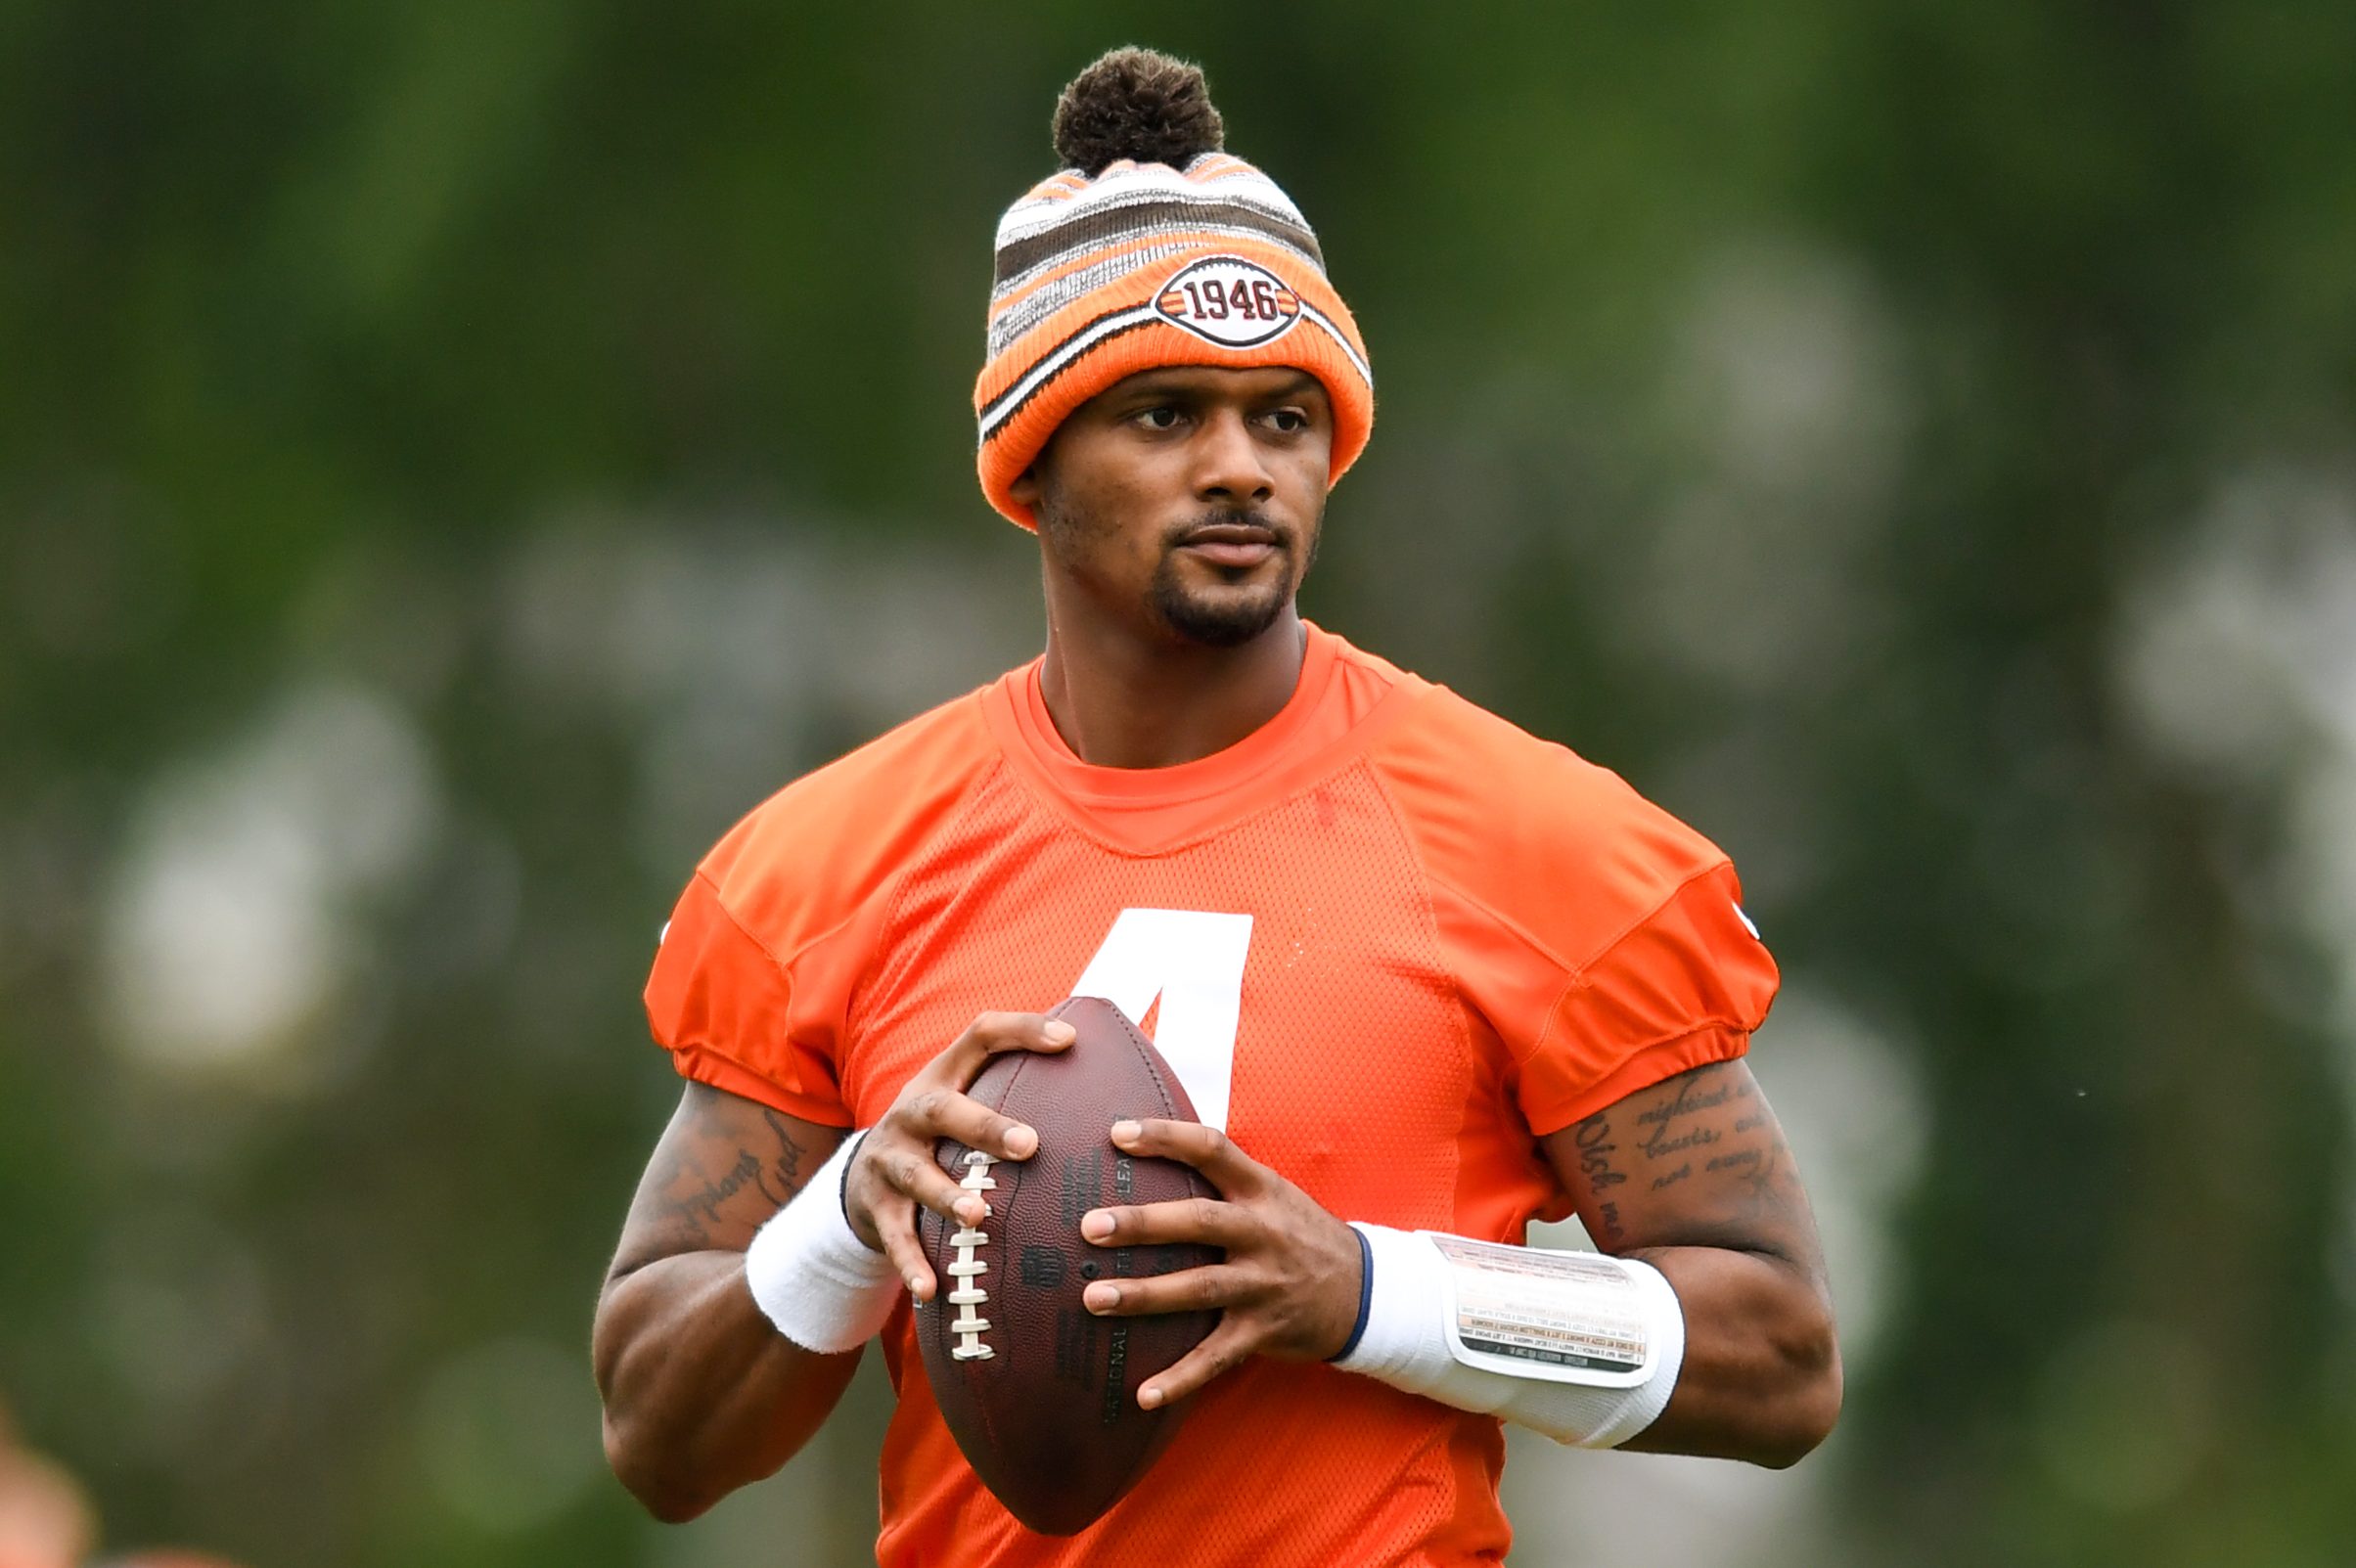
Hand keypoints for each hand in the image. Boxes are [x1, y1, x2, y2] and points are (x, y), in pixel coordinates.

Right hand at [844, 1011, 1075, 1301]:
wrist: (863, 1174)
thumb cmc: (943, 1134)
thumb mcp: (965, 1096)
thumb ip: (1019, 1081)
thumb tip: (1106, 1059)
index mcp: (943, 1076)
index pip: (981, 1036)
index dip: (1023, 1031)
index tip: (1070, 1040)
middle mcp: (912, 1111)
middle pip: (943, 1109)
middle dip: (984, 1126)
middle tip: (1030, 1145)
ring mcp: (890, 1159)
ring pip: (917, 1175)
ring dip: (947, 1195)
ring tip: (978, 1214)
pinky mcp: (877, 1207)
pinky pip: (895, 1237)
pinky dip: (912, 1263)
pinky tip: (931, 1288)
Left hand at [1079, 1118, 1363, 1408]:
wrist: (1365, 1291)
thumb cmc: (1298, 1233)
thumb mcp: (1273, 1193)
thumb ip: (1221, 1177)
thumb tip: (1148, 1150)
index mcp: (1261, 1190)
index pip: (1213, 1150)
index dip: (1167, 1138)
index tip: (1118, 1133)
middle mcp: (1263, 1233)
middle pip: (1200, 1221)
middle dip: (1144, 1224)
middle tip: (1090, 1226)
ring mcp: (1264, 1284)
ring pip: (1200, 1287)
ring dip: (1145, 1295)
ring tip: (1094, 1298)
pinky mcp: (1264, 1330)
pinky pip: (1217, 1357)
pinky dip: (1181, 1378)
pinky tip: (1143, 1395)